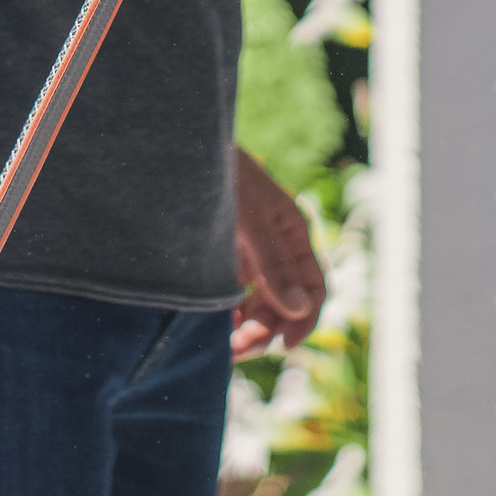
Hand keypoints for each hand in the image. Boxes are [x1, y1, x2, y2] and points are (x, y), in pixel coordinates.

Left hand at [232, 147, 325, 358]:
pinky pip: (235, 292)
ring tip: (222, 344)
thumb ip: (273, 264)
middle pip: (284, 303)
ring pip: (259, 302)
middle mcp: (275, 245)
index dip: (305, 321)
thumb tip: (300, 309)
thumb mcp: (248, 219)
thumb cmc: (217, 174)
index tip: (285, 346)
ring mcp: (249, 250)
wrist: (180, 146)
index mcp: (292, 234)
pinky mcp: (224, 253)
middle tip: (235, 350)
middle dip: (265, 330)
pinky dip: (229, 312)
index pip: (315, 289)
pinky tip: (215, 324)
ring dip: (247, 327)